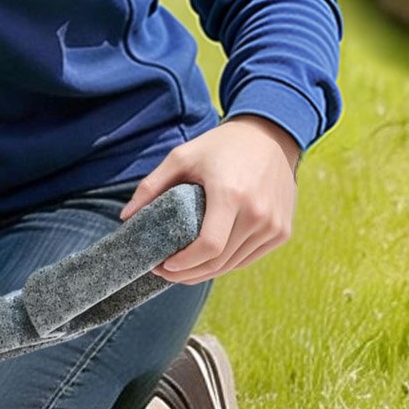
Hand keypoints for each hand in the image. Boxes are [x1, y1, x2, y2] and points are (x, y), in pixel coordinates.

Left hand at [116, 114, 299, 284]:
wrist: (270, 135)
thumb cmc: (220, 146)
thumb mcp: (181, 157)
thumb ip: (151, 186)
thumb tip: (126, 218)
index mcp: (231, 194)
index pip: (208, 247)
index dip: (184, 264)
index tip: (162, 265)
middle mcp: (257, 213)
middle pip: (219, 262)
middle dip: (188, 273)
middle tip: (165, 272)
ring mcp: (274, 225)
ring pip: (234, 264)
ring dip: (206, 272)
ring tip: (182, 269)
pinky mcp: (282, 231)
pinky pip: (249, 258)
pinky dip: (227, 264)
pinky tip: (207, 260)